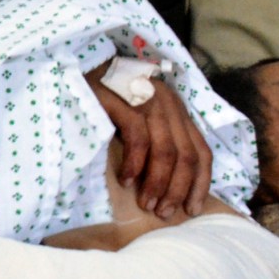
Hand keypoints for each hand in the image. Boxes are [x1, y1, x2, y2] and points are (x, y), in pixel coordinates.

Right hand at [88, 66, 209, 219]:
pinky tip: (125, 180)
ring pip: (166, 150)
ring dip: (157, 183)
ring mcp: (147, 99)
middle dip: (177, 190)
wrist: (76, 66)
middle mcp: (168, 103)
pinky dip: (135, 164)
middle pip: (186, 155)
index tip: (191, 210)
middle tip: (162, 212)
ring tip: (145, 203)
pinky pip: (138, 138)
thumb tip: (168, 185)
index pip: (202, 151)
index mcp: (177, 110)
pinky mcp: (123, 99)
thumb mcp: (140, 118)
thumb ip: (157, 140)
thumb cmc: (107, 100)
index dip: (200, 183)